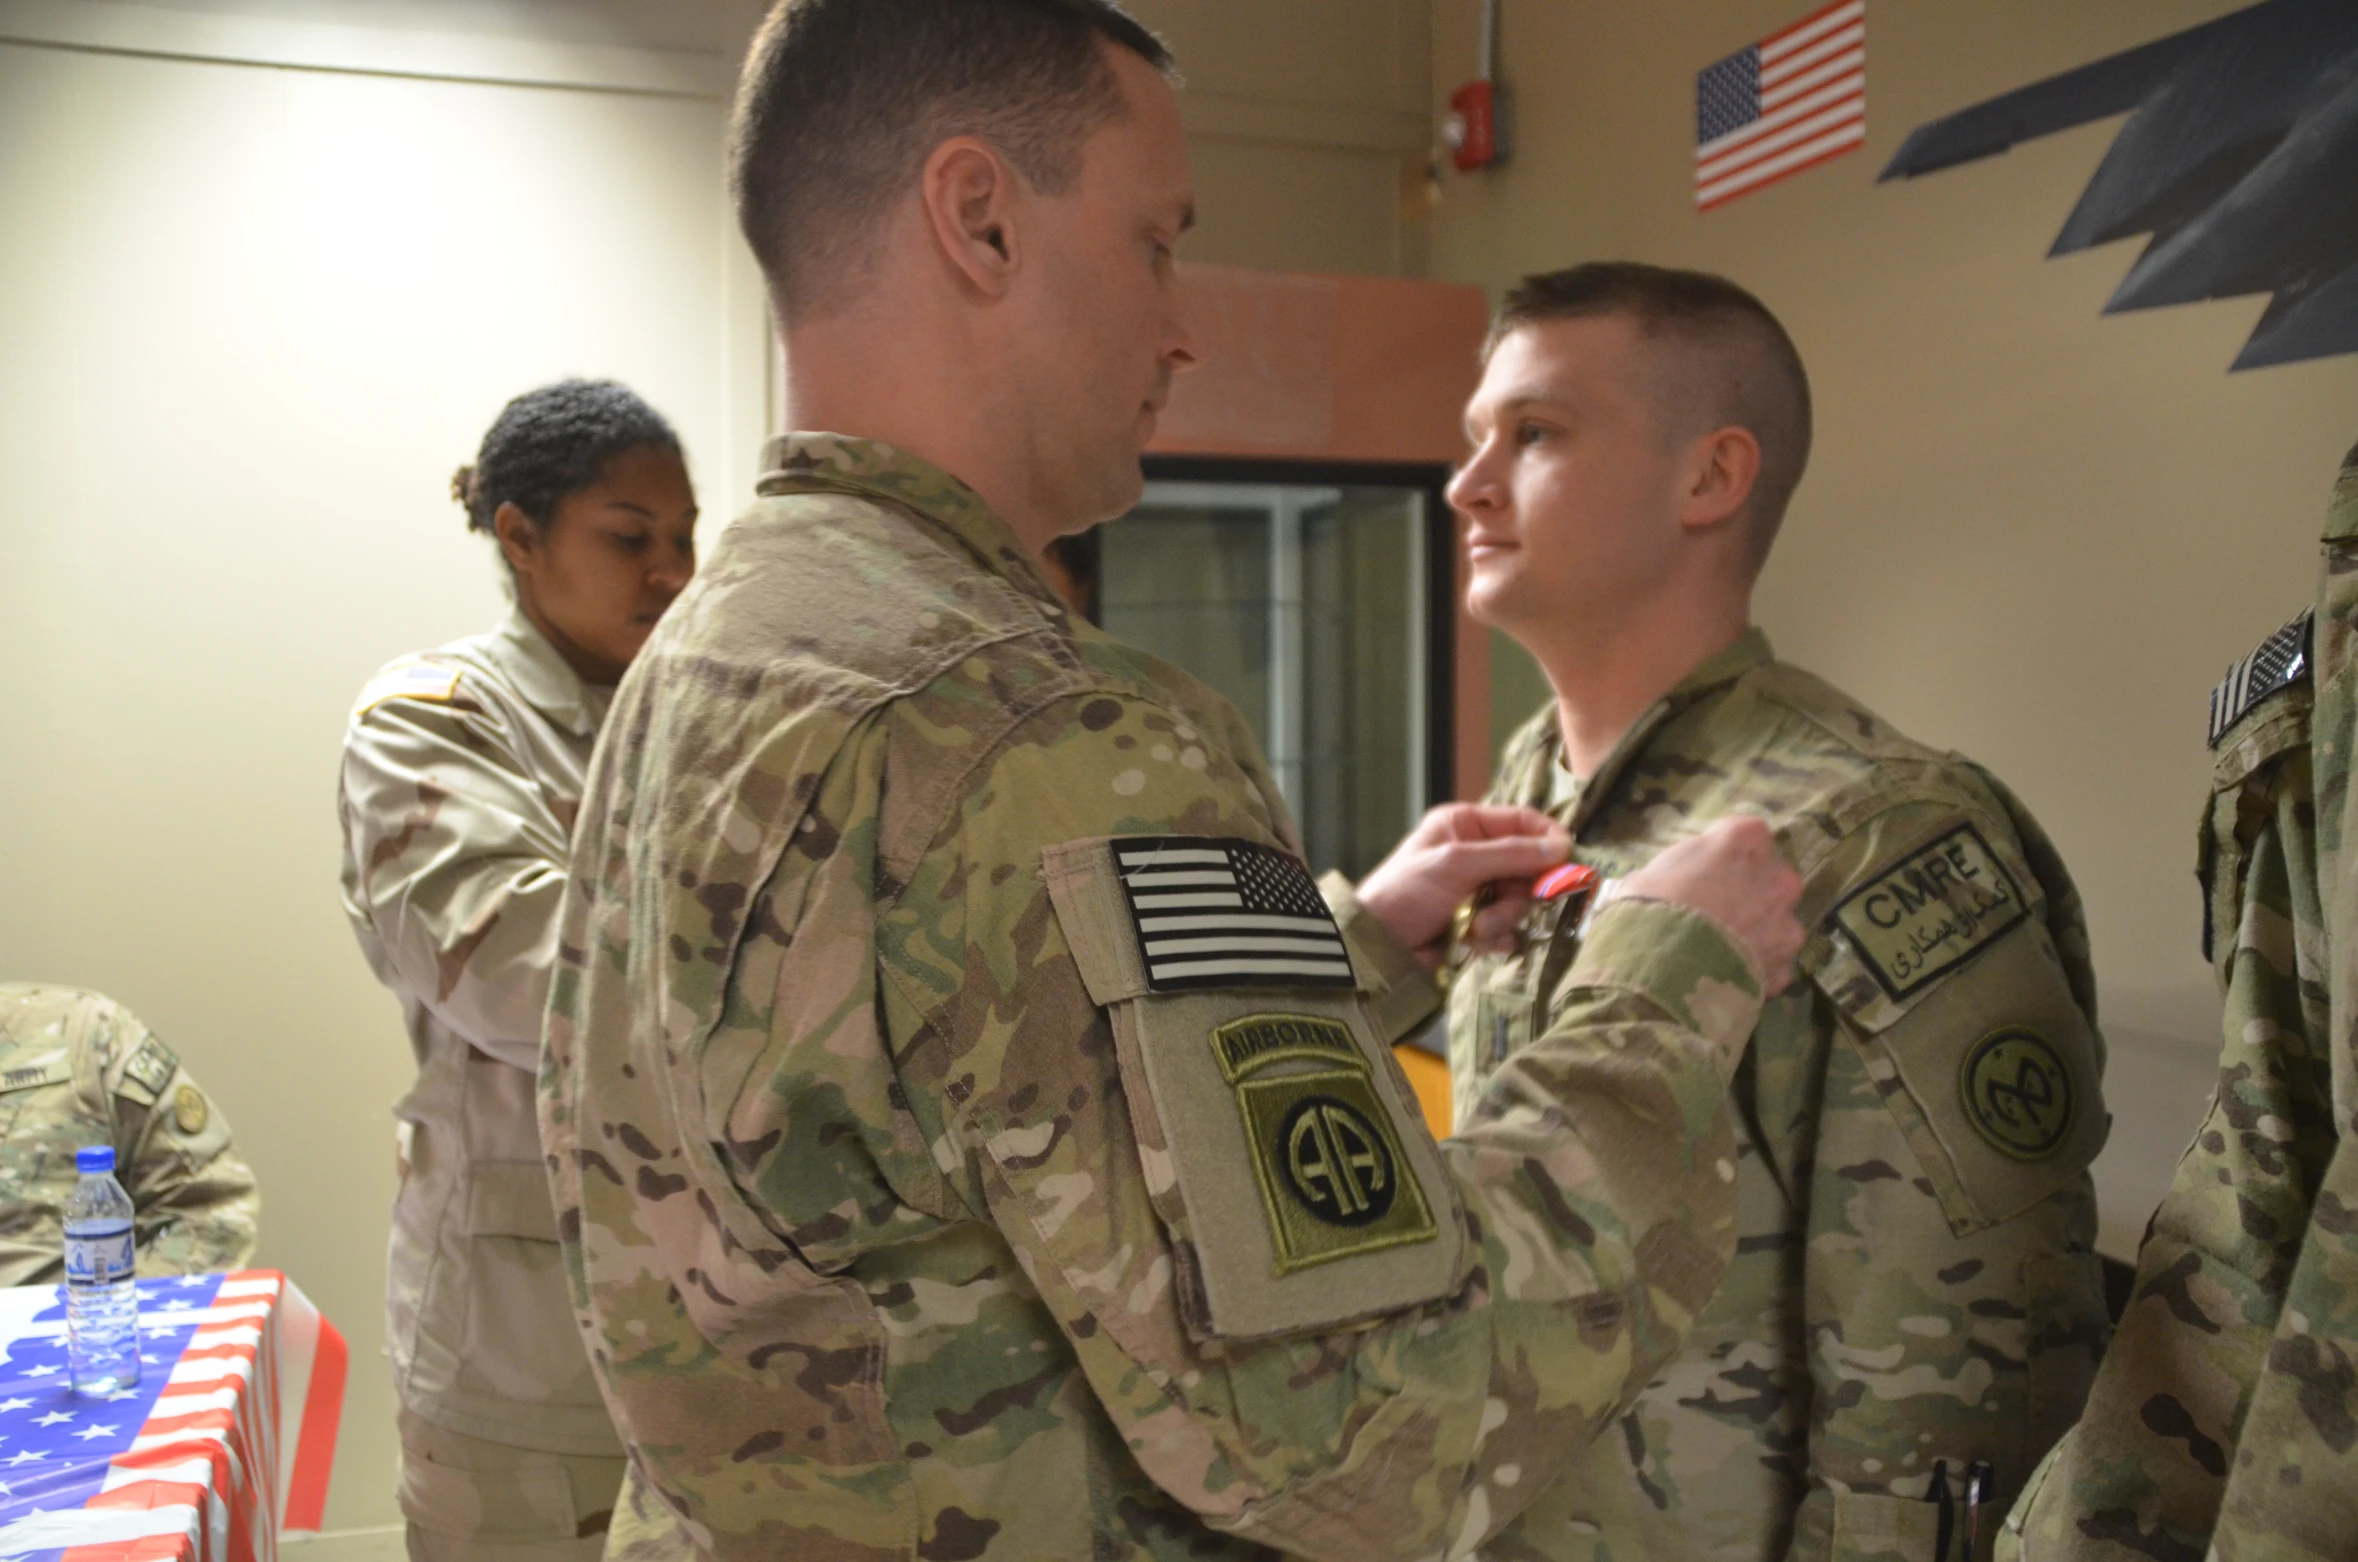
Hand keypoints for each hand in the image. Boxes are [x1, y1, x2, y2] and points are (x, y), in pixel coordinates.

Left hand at [1355, 804, 1571, 965]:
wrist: (1377, 946)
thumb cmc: (1408, 891)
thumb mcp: (1457, 864)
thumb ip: (1510, 854)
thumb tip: (1563, 847)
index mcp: (1466, 825)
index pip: (1521, 821)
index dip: (1547, 838)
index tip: (1568, 859)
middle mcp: (1475, 853)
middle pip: (1528, 866)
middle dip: (1519, 891)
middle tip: (1513, 902)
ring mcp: (1478, 890)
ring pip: (1520, 901)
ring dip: (1502, 918)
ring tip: (1476, 929)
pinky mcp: (1477, 923)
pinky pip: (1508, 927)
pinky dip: (1496, 937)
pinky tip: (1475, 942)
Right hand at [1616, 815, 1803, 994]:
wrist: (1662, 973)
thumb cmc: (1649, 910)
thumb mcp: (1650, 874)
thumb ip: (1681, 870)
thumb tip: (1678, 883)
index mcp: (1744, 841)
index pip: (1746, 833)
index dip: (1725, 852)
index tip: (1707, 867)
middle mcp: (1777, 876)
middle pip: (1770, 876)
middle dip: (1749, 890)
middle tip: (1716, 909)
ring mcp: (1786, 924)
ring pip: (1776, 922)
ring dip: (1757, 931)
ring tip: (1722, 950)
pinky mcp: (1784, 967)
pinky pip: (1772, 963)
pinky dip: (1754, 968)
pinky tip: (1726, 976)